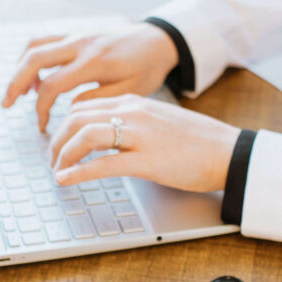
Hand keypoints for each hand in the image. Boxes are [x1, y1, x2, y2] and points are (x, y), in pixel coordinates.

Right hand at [1, 24, 178, 131]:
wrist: (158, 38)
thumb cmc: (147, 68)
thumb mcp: (130, 91)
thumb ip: (98, 99)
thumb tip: (70, 109)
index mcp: (93, 62)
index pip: (52, 85)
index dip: (41, 109)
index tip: (43, 127)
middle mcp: (80, 43)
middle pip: (33, 59)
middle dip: (14, 83)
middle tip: (5, 104)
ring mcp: (75, 34)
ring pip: (34, 45)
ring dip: (19, 68)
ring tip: (18, 92)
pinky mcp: (75, 32)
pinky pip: (44, 40)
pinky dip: (32, 57)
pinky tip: (36, 76)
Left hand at [49, 95, 239, 192]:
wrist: (228, 151)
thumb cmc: (197, 142)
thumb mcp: (158, 122)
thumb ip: (132, 125)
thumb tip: (109, 140)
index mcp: (134, 102)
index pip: (84, 106)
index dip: (64, 127)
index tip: (58, 145)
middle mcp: (133, 112)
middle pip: (77, 118)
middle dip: (57, 141)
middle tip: (53, 161)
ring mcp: (140, 135)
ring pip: (85, 136)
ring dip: (63, 155)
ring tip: (57, 171)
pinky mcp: (147, 160)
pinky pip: (103, 163)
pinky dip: (78, 172)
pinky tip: (66, 179)